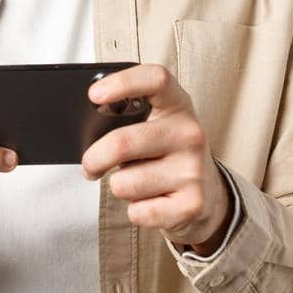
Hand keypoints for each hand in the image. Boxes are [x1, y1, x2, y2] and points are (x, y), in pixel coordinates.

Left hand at [80, 63, 232, 253]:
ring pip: (124, 183)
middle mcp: (190, 133)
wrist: (207, 195)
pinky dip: (135, 211)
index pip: (155, 80)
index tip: (93, 95)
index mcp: (178, 105)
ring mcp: (194, 169)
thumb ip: (128, 119)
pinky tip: (151, 203)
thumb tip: (84, 128)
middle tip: (90, 165)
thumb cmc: (167, 154)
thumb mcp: (156, 126)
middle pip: (122, 143)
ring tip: (137, 182)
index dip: (122, 82)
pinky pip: (138, 212)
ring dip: (119, 187)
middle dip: (93, 159)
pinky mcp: (193, 204)